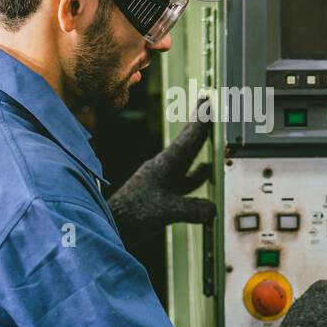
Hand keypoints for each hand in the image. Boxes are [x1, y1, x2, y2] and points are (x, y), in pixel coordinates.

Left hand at [107, 99, 215, 244]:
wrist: (114, 224)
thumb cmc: (132, 212)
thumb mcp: (166, 210)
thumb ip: (191, 209)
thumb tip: (212, 209)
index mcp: (166, 165)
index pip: (188, 138)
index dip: (200, 120)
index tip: (208, 101)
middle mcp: (165, 169)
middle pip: (187, 142)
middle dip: (199, 125)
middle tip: (207, 105)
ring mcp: (164, 181)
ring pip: (188, 160)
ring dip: (200, 149)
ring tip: (211, 137)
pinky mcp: (163, 194)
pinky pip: (186, 179)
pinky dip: (198, 175)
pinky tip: (204, 173)